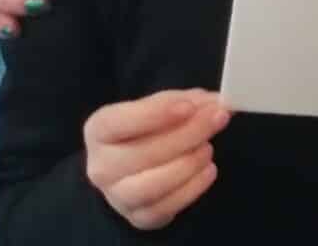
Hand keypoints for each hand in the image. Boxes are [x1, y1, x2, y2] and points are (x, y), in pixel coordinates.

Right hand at [85, 89, 230, 229]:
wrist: (134, 165)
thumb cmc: (148, 128)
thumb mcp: (163, 105)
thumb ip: (188, 101)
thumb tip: (216, 103)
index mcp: (99, 130)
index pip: (118, 122)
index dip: (155, 114)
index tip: (189, 106)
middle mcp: (101, 166)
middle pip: (142, 154)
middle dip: (187, 134)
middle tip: (217, 119)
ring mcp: (116, 196)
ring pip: (151, 186)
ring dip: (188, 164)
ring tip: (209, 147)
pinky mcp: (137, 217)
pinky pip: (165, 209)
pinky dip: (192, 189)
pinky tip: (208, 169)